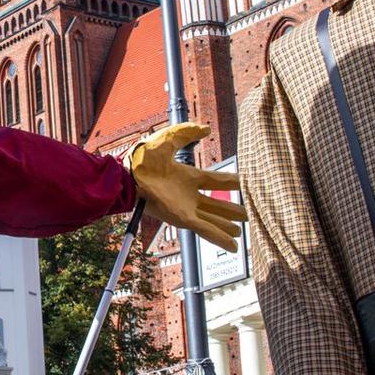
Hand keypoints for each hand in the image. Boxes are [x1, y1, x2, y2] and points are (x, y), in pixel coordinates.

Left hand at [128, 123, 244, 250]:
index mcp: (187, 177)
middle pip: (215, 204)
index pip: (215, 180)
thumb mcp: (168, 140)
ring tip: (240, 232)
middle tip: (246, 215)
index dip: (231, 182)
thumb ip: (187, 133)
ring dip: (226, 227)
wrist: (128, 173)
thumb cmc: (142, 157)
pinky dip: (220, 237)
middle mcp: (188, 195)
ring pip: (213, 220)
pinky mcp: (182, 219)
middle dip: (230, 210)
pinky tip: (233, 245)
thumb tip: (206, 128)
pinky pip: (205, 230)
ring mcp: (186, 208)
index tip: (244, 183)